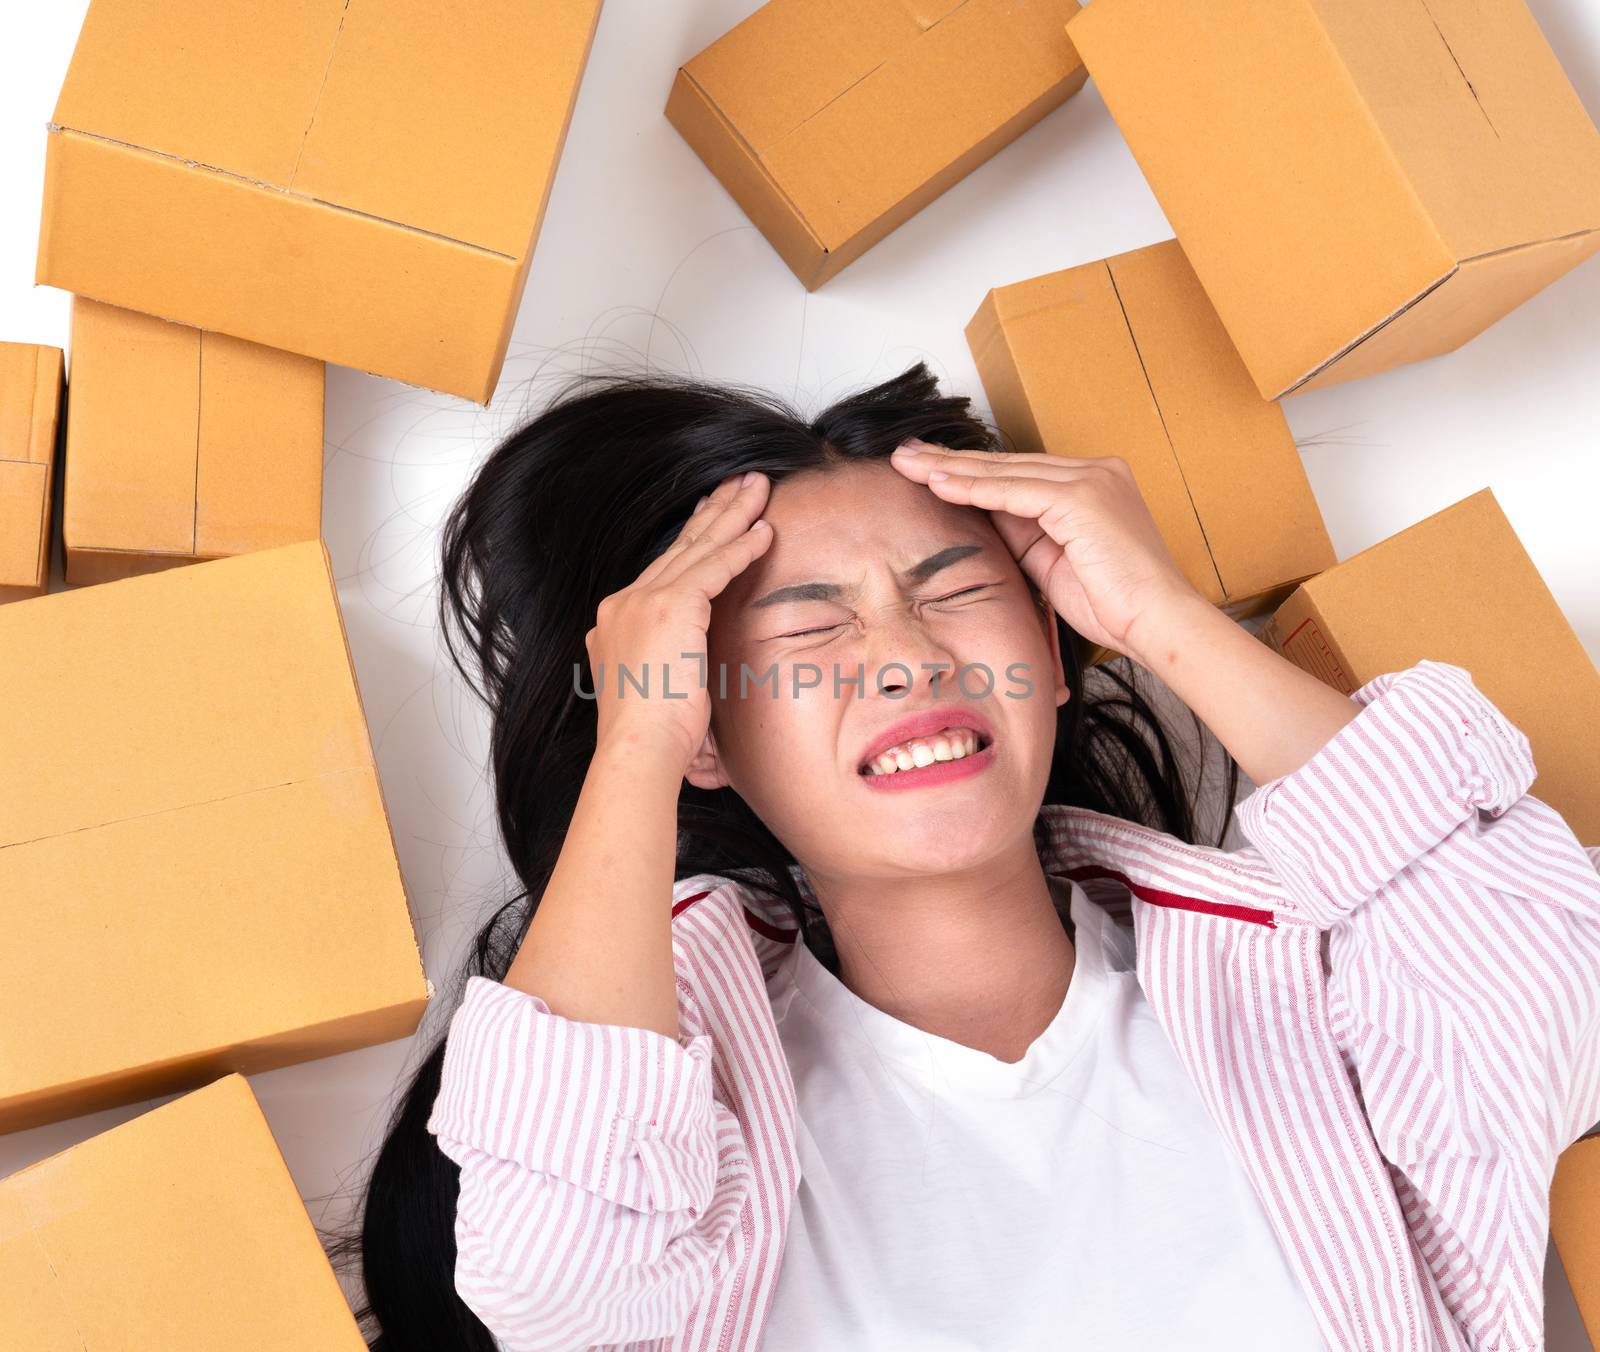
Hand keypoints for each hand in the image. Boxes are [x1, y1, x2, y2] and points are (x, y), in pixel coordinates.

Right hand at [585, 470, 772, 769]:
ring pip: (698, 548)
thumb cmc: (653, 739)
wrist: (638, 751)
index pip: (664, 570)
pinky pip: (714, 568)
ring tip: (759, 487)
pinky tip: (765, 531)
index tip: (711, 516)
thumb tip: (684, 665)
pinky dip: (742, 548)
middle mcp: (624, 603)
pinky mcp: (670, 607)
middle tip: (739, 483)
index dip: (693, 540)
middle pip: (680, 548)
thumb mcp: (655, 688)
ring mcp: (643, 601)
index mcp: (617, 620)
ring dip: (733, 515)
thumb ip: (666, 662)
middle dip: (714, 513)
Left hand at [887, 439, 1202, 662]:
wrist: (1158, 623)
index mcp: (1093, 483)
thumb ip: (1023, 532)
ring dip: (951, 468)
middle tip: (904, 454)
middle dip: (950, 460)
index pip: (1018, 473)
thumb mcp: (1053, 562)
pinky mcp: (1082, 497)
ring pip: (1005, 472)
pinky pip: (1013, 491)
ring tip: (908, 464)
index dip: (970, 471)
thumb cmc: (1115, 604)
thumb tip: (982, 513)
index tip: (928, 469)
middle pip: (1007, 464)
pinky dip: (973, 488)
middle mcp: (1095, 471)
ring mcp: (1091, 480)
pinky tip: (938, 484)